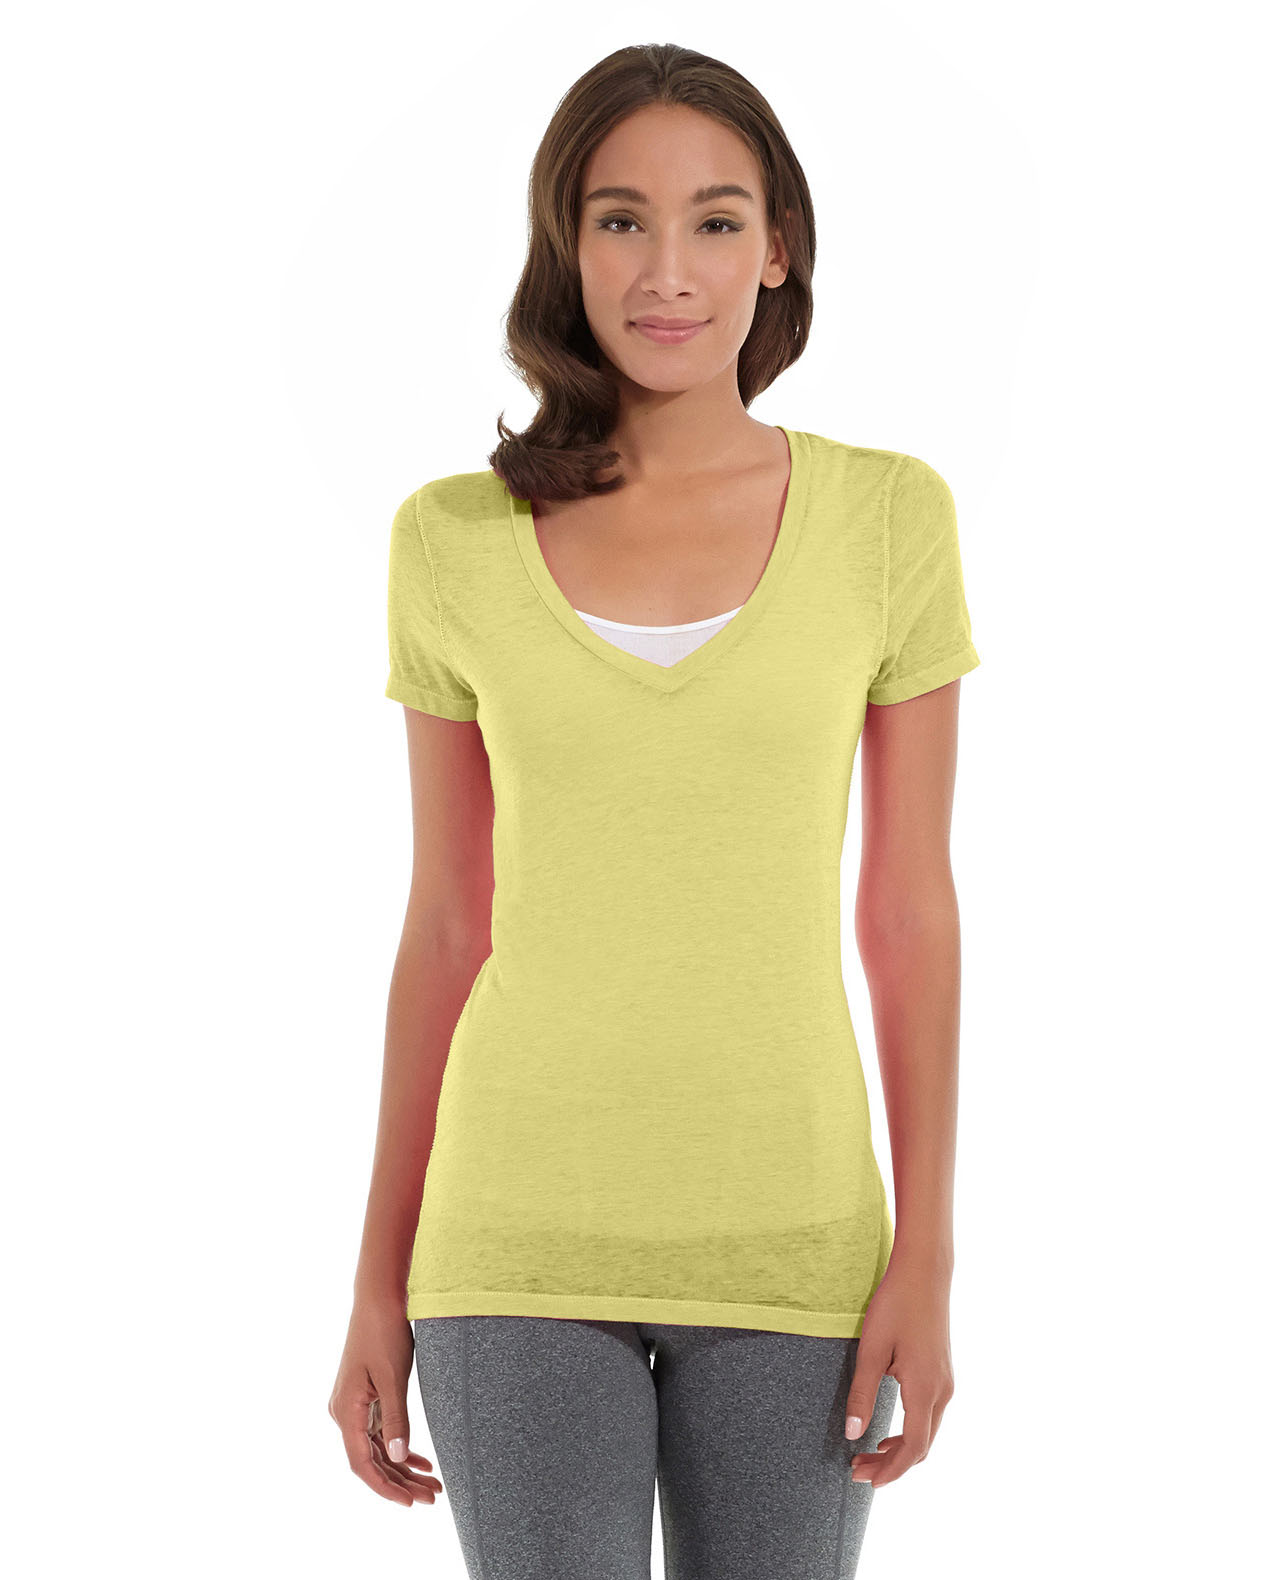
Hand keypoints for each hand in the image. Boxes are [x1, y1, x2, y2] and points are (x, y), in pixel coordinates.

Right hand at [328, 1294, 443, 1507]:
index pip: (363, 1464)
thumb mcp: (394, 1377)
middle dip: (401, 1482)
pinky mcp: (366, 1397)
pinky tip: (422, 1461)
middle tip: (433, 1497)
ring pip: (378, 1448)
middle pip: (372, 1460)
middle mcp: (344, 1413)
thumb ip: (396, 1418)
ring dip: (403, 1467)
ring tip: (433, 1484)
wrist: (378, 1298)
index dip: (386, 1488)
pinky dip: (400, 1447)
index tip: (411, 1503)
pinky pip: (381, 1432)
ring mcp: (354, 1406)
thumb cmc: (384, 1332)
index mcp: (346, 1411)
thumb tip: (399, 1458)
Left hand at [843, 1252, 953, 1488]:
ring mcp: (946, 1382)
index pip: (912, 1448)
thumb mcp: (872, 1349)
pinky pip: (930, 1416)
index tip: (866, 1481)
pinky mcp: (942, 1373)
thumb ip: (862, 1394)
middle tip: (857, 1470)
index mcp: (925, 1389)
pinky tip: (887, 1431)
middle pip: (922, 1446)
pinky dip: (910, 1432)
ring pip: (928, 1433)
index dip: (890, 1471)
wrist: (924, 1273)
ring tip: (868, 1454)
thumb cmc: (896, 1305)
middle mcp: (942, 1391)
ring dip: (900, 1450)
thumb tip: (852, 1434)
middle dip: (891, 1465)